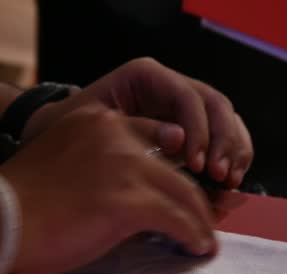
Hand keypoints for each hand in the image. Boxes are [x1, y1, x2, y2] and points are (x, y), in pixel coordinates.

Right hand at [1, 103, 215, 273]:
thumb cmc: (14, 205)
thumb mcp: (58, 165)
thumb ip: (93, 169)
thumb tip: (120, 203)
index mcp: (95, 120)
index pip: (151, 139)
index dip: (170, 169)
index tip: (178, 193)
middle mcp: (115, 134)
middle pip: (174, 167)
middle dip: (192, 198)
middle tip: (201, 221)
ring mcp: (125, 167)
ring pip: (183, 193)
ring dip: (200, 220)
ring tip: (205, 241)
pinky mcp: (129, 202)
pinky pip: (178, 219)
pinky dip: (193, 236)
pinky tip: (197, 249)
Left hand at [24, 58, 253, 188]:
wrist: (53, 143)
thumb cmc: (65, 135)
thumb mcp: (91, 130)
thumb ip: (133, 135)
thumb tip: (178, 144)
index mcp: (146, 77)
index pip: (187, 98)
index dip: (200, 131)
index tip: (197, 165)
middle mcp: (168, 85)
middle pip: (215, 105)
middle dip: (223, 142)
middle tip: (219, 176)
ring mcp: (182, 106)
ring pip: (226, 119)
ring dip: (233, 151)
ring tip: (228, 183)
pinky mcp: (189, 130)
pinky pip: (221, 137)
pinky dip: (230, 158)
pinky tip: (227, 183)